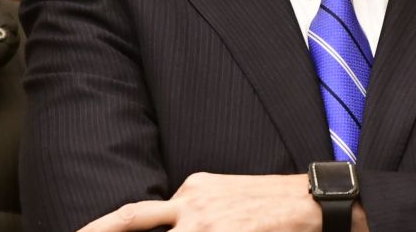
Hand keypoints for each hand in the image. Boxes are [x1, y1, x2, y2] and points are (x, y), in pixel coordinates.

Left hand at [78, 172, 344, 231]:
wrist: (314, 202)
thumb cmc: (274, 203)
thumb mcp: (229, 195)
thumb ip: (198, 206)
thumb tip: (178, 221)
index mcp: (193, 188)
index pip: (143, 214)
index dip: (111, 228)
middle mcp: (193, 203)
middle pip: (134, 219)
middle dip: (101, 230)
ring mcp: (207, 223)